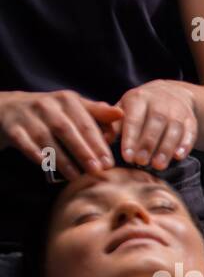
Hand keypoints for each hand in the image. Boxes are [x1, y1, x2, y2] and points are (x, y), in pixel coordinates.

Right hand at [0, 90, 120, 178]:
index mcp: (66, 100)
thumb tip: (120, 113)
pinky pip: (24, 143)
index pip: (85, 123)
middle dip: (83, 152)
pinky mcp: (12, 128)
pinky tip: (47, 167)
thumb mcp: (74, 108)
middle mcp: (46, 105)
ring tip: (76, 176)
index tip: (109, 163)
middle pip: (67, 130)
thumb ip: (97, 113)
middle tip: (96, 171)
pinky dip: (36, 155)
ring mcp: (27, 116)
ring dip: (62, 159)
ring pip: (46, 139)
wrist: (10, 108)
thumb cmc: (52, 113)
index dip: (98, 144)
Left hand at [116, 80, 197, 169]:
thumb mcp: (125, 109)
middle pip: (155, 124)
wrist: (172, 94)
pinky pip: (189, 133)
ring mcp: (177, 110)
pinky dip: (185, 145)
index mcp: (139, 98)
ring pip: (173, 129)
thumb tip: (103, 140)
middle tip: (141, 163)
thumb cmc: (141, 108)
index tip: (127, 156)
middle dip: (148, 144)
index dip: (131, 138)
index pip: (134, 119)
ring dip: (166, 149)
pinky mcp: (191, 120)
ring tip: (158, 166)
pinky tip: (179, 157)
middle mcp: (159, 102)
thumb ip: (113, 124)